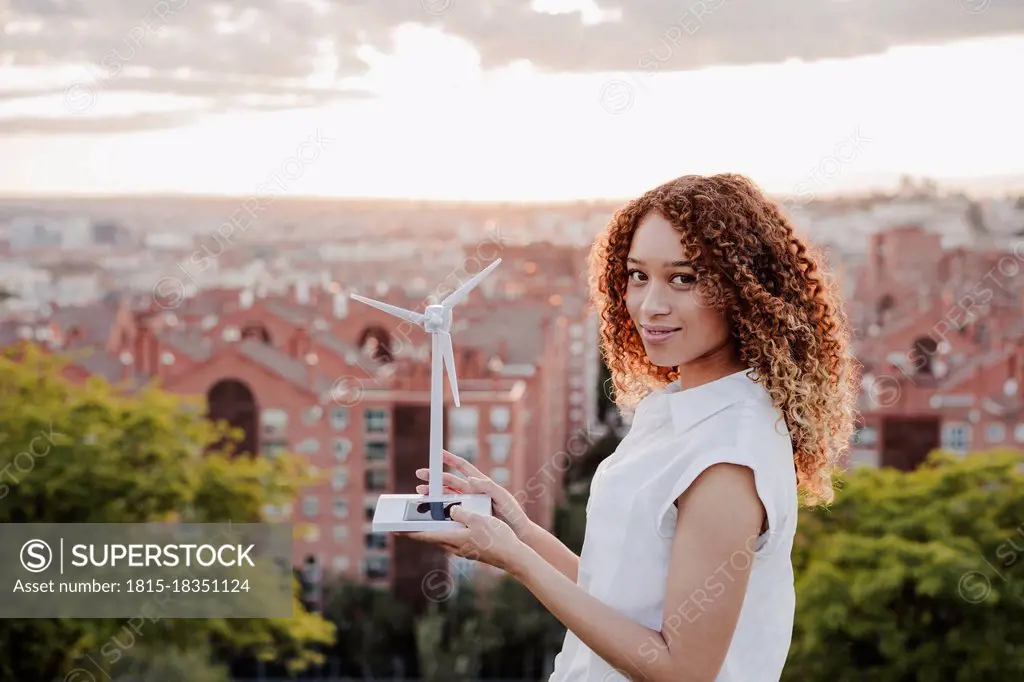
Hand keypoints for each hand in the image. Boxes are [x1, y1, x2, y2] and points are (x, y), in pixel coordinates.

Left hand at [398, 505, 525, 573]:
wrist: (514, 556)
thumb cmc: (497, 537)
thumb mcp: (478, 519)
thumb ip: (461, 512)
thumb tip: (451, 510)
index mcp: (453, 538)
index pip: (425, 535)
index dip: (409, 532)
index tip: (394, 530)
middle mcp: (455, 546)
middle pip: (431, 537)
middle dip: (419, 529)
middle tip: (408, 521)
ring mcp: (463, 550)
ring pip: (443, 538)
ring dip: (433, 529)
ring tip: (427, 520)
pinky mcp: (471, 549)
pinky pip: (454, 538)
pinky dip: (447, 531)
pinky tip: (452, 524)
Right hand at [415, 449, 534, 539]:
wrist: (517, 533)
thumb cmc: (512, 513)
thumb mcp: (503, 497)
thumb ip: (489, 486)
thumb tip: (471, 479)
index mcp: (481, 483)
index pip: (463, 467)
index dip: (451, 459)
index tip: (438, 452)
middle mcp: (473, 492)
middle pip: (450, 481)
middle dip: (435, 477)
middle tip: (420, 474)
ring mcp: (469, 504)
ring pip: (447, 495)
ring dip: (434, 493)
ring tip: (421, 492)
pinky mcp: (467, 516)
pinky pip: (451, 510)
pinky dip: (440, 508)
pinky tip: (431, 509)